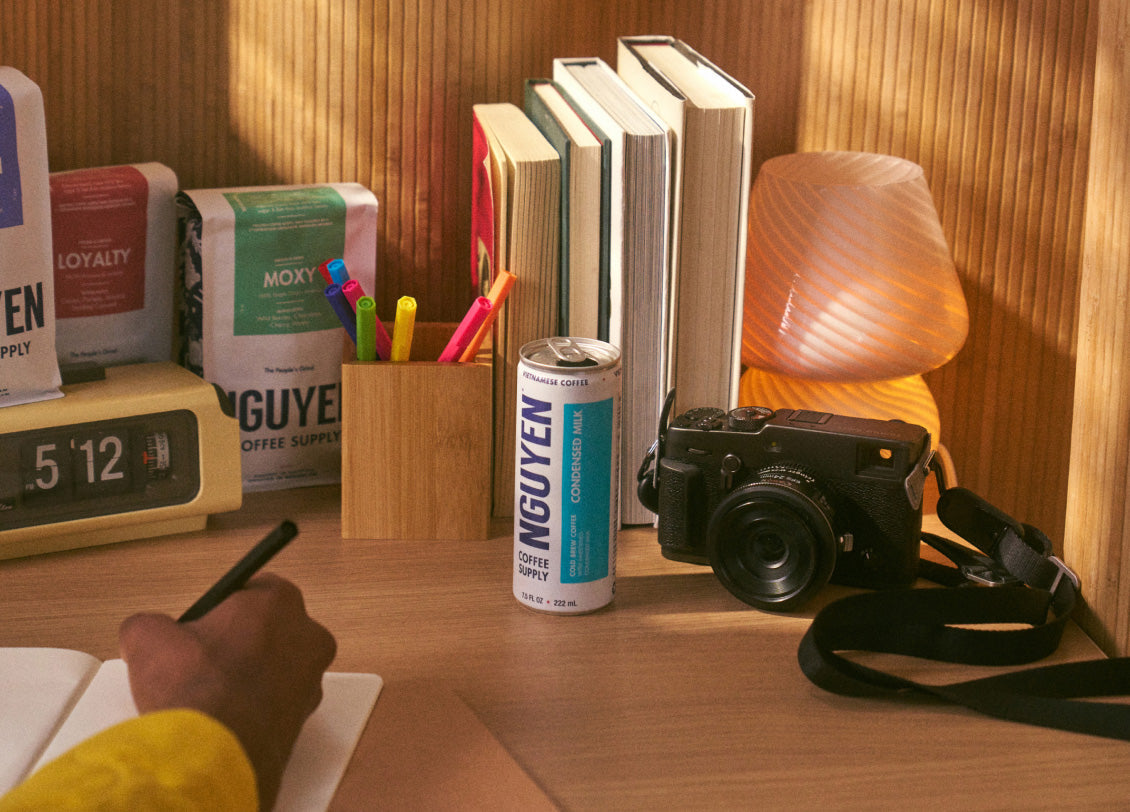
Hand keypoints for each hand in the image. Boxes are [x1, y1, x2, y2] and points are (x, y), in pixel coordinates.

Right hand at [118, 573, 336, 808]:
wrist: (212, 757)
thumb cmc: (193, 688)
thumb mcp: (147, 637)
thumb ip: (150, 623)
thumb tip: (146, 631)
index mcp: (279, 600)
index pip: (249, 593)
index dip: (218, 613)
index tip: (199, 630)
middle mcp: (309, 634)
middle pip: (266, 630)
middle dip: (237, 644)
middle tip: (201, 664)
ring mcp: (314, 678)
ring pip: (274, 668)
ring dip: (247, 677)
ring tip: (210, 696)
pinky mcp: (307, 717)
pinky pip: (276, 702)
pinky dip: (255, 707)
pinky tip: (225, 718)